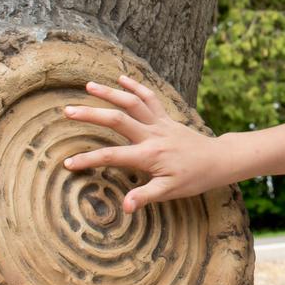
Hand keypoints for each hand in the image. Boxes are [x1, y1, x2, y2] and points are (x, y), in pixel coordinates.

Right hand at [62, 75, 226, 212]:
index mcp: (149, 155)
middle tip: (67, 111)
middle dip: (91, 115)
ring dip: (110, 93)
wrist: (217, 160)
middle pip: (117, 120)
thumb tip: (125, 207)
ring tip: (88, 85)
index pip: (112, 156)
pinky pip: (150, 98)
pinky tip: (121, 77)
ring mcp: (159, 123)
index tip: (68, 163)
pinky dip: (136, 86)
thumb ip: (145, 196)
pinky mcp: (166, 117)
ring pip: (132, 103)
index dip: (88, 160)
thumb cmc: (193, 178)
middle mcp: (152, 135)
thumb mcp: (170, 192)